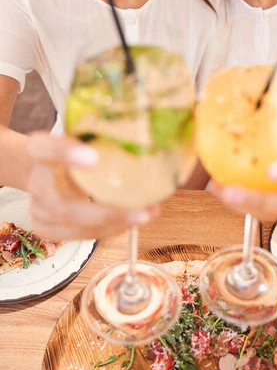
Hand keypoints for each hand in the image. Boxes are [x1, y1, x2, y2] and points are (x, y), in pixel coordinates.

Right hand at [25, 132, 159, 241]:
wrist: (38, 167)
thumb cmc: (69, 148)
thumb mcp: (79, 134)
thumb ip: (102, 137)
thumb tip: (147, 142)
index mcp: (38, 149)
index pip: (46, 149)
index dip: (66, 154)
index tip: (92, 158)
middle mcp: (35, 180)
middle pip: (63, 205)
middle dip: (106, 213)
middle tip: (141, 211)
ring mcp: (37, 207)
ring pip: (75, 226)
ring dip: (114, 225)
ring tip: (146, 215)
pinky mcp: (44, 226)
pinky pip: (79, 235)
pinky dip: (108, 230)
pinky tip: (130, 221)